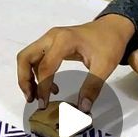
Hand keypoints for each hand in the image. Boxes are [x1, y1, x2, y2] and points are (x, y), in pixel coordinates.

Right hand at [17, 14, 134, 111]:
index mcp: (64, 40)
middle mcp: (52, 37)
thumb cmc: (110, 43)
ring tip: (37, 96)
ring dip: (28, 77)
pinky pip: (36, 58)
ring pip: (28, 57)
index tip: (44, 104)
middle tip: (32, 98)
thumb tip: (82, 109)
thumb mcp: (105, 66)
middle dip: (24, 80)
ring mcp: (50, 39)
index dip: (43, 87)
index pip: (46, 66)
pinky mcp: (52, 43)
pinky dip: (37, 74)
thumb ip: (92, 87)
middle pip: (25, 57)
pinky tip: (51, 88)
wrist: (113, 28)